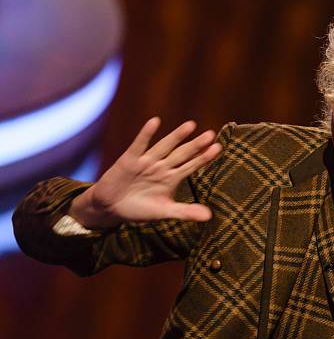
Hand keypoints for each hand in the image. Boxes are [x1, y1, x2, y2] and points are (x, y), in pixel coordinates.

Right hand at [69, 117, 221, 228]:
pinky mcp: (129, 160)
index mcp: (172, 178)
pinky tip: (155, 121)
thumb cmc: (140, 209)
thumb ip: (185, 212)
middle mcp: (162, 167)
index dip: (204, 157)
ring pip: (165, 147)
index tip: (218, 148)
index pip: (192, 165)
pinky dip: (146, 134)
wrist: (111, 208)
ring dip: (176, 136)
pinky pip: (139, 145)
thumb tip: (209, 217)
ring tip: (191, 125)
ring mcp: (146, 162)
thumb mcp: (164, 212)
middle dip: (196, 145)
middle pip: (182, 154)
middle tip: (211, 134)